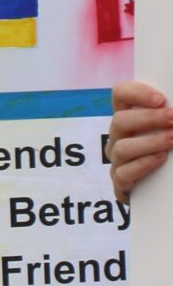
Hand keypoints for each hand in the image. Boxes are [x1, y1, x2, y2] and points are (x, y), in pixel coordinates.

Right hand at [109, 81, 171, 201]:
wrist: (166, 192)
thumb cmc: (171, 154)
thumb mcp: (170, 130)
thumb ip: (172, 119)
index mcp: (130, 118)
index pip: (120, 94)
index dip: (135, 93)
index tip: (160, 99)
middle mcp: (119, 137)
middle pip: (120, 120)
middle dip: (149, 118)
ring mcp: (117, 160)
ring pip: (123, 148)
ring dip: (150, 142)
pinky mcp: (121, 184)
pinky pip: (124, 173)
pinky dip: (143, 165)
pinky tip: (161, 159)